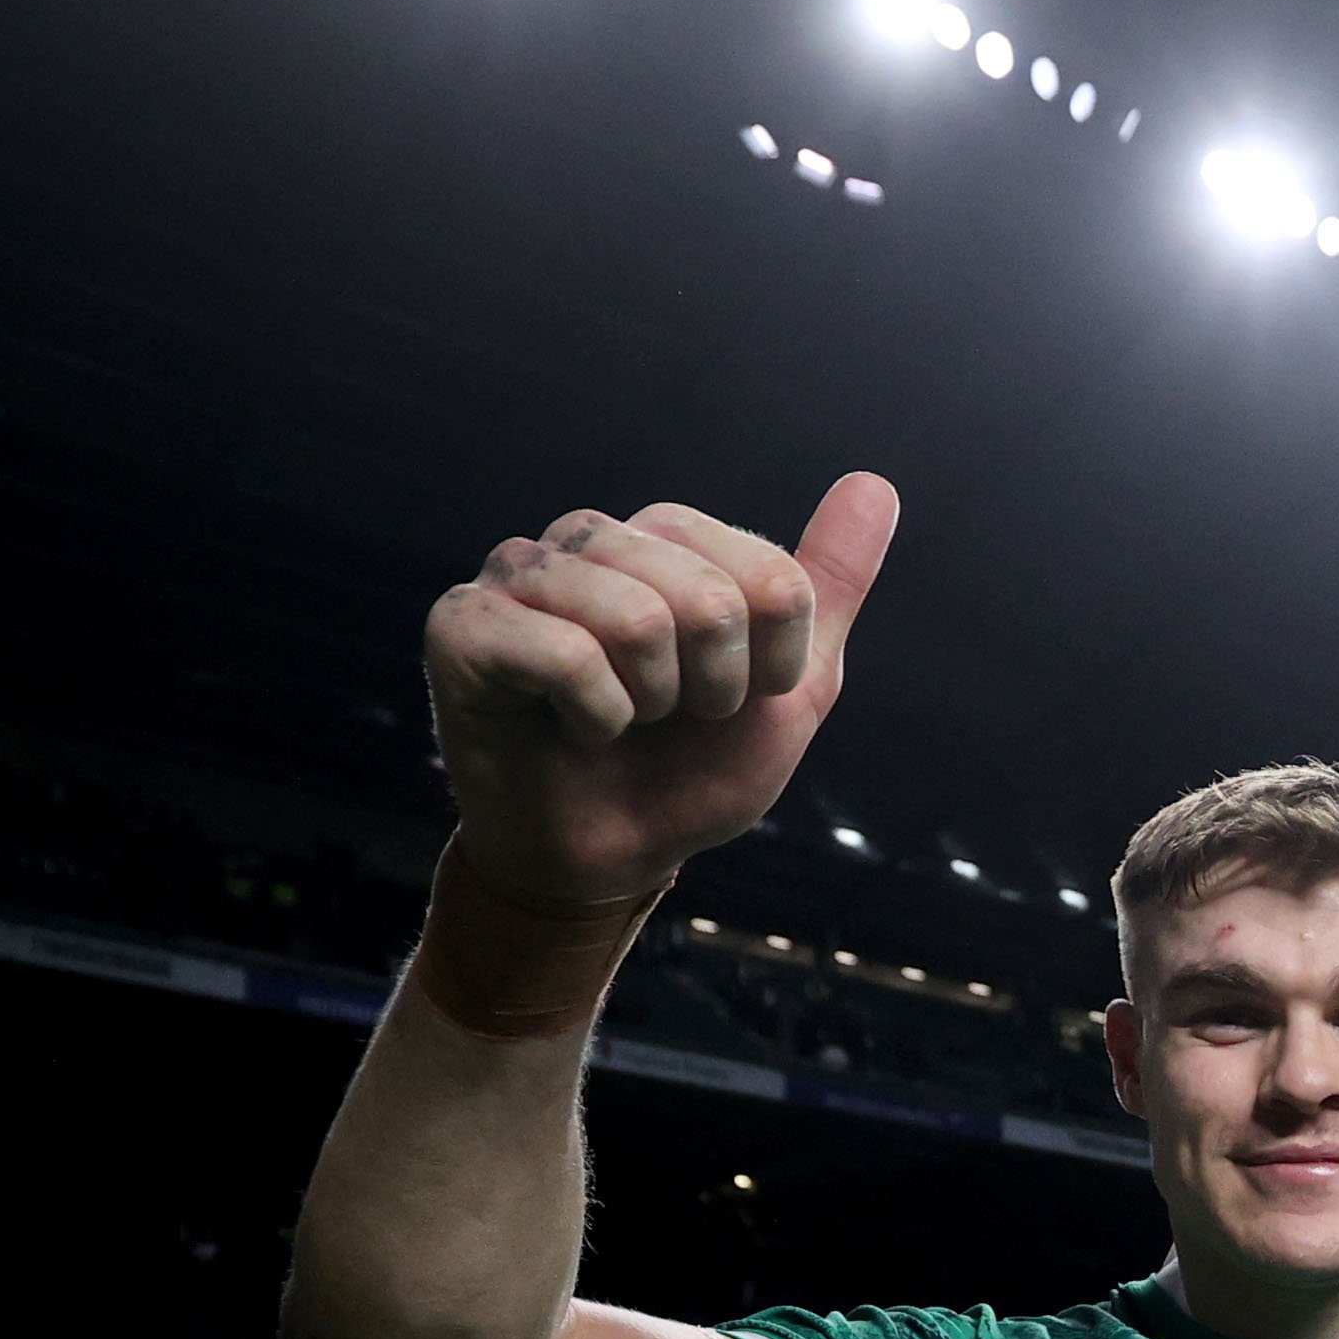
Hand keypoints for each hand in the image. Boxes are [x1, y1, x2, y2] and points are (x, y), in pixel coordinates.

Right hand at [423, 474, 899, 906]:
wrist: (609, 853)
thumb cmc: (692, 767)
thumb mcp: (789, 688)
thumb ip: (827, 587)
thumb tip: (875, 485)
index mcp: (667, 538)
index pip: (774, 582)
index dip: (770, 668)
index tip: (733, 699)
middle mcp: (590, 537)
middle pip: (709, 600)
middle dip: (710, 691)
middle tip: (669, 717)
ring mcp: (519, 572)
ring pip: (638, 621)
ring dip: (649, 705)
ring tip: (619, 719)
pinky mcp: (464, 624)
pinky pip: (566, 657)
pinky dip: (592, 718)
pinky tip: (570, 727)